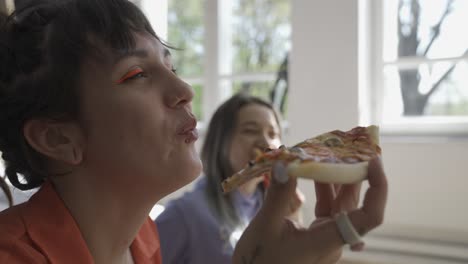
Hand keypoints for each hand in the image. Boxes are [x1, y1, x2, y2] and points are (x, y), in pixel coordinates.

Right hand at [232, 158, 386, 263]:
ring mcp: (324, 236)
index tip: (374, 161)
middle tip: (350, 143)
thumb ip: (278, 195)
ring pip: (339, 203)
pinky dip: (321, 188)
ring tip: (330, 150)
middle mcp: (332, 238)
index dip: (378, 188)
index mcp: (328, 241)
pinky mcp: (314, 234)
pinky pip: (325, 207)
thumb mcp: (265, 227)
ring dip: (335, 177)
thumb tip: (286, 162)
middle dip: (354, 171)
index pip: (368, 217)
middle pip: (354, 203)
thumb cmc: (259, 263)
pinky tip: (313, 170)